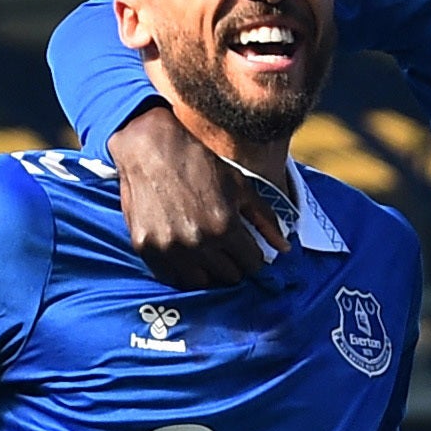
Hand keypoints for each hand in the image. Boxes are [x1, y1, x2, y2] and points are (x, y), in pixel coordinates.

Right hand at [114, 107, 282, 289]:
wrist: (150, 148)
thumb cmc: (200, 163)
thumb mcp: (239, 185)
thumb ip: (264, 218)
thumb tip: (285, 248)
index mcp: (225, 226)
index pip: (252, 264)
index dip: (253, 257)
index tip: (247, 249)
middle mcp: (198, 242)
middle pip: (228, 276)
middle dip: (232, 263)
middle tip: (226, 248)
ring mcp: (170, 248)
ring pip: (200, 282)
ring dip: (207, 270)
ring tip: (205, 252)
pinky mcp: (145, 248)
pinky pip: (170, 277)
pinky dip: (181, 270)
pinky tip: (184, 254)